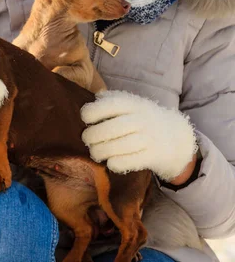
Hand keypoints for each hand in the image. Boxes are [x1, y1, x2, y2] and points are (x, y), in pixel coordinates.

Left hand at [81, 90, 197, 181]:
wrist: (177, 137)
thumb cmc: (144, 119)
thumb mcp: (132, 105)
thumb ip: (113, 100)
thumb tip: (94, 98)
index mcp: (134, 104)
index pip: (111, 104)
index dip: (94, 111)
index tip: (85, 118)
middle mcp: (142, 119)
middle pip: (114, 127)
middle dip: (94, 135)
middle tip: (86, 139)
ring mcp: (150, 138)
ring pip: (122, 145)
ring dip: (102, 151)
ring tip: (94, 153)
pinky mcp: (154, 156)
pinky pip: (132, 161)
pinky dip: (117, 163)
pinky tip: (110, 162)